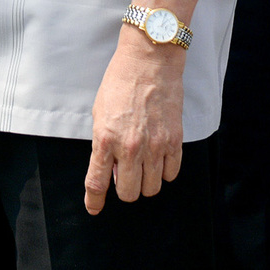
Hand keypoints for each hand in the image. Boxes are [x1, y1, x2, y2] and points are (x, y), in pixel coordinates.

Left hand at [85, 32, 184, 213]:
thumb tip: (108, 168)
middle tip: (123, 174)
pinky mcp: (175, 141)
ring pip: (152, 188)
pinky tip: (158, 158)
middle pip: (128, 193)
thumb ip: (102, 143)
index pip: (96, 181)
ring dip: (145, 182)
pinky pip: (171, 174)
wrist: (149, 62)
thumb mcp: (99, 112)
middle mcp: (130, 147)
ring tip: (141, 164)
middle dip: (124, 189)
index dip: (94, 200)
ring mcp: (155, 146)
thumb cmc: (119, 83)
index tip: (94, 208)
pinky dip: (164, 172)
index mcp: (105, 138)